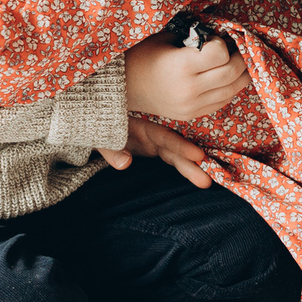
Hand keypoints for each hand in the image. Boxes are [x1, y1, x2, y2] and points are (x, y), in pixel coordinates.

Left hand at [96, 115, 215, 188]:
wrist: (91, 119)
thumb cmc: (94, 125)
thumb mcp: (98, 136)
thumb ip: (110, 149)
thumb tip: (125, 163)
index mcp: (141, 126)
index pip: (164, 137)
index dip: (181, 146)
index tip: (198, 155)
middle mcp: (152, 134)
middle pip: (175, 149)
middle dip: (191, 163)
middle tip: (210, 178)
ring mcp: (153, 143)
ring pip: (175, 156)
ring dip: (190, 168)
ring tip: (207, 183)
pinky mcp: (153, 149)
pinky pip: (170, 158)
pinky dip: (184, 166)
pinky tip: (201, 175)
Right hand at [125, 32, 248, 121]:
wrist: (123, 87)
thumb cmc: (143, 55)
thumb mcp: (165, 37)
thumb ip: (194, 35)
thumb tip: (222, 31)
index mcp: (181, 67)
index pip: (220, 54)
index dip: (221, 43)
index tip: (213, 39)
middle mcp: (188, 90)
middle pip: (231, 73)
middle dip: (240, 57)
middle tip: (237, 46)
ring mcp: (191, 106)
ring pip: (232, 90)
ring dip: (241, 73)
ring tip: (237, 60)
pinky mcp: (192, 115)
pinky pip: (222, 101)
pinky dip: (230, 88)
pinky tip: (225, 76)